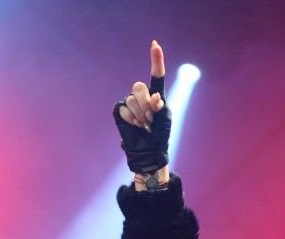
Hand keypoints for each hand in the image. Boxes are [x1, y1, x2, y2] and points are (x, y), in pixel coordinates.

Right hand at [113, 40, 171, 174]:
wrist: (148, 148)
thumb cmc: (160, 133)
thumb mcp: (165, 117)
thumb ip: (160, 104)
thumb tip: (154, 96)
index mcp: (156, 94)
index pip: (156, 74)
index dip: (156, 59)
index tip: (155, 44)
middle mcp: (142, 95)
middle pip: (139, 87)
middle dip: (146, 103)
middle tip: (151, 118)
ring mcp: (129, 101)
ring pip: (132, 99)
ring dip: (141, 114)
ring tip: (145, 125)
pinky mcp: (120, 109)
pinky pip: (124, 109)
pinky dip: (132, 119)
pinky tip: (136, 126)